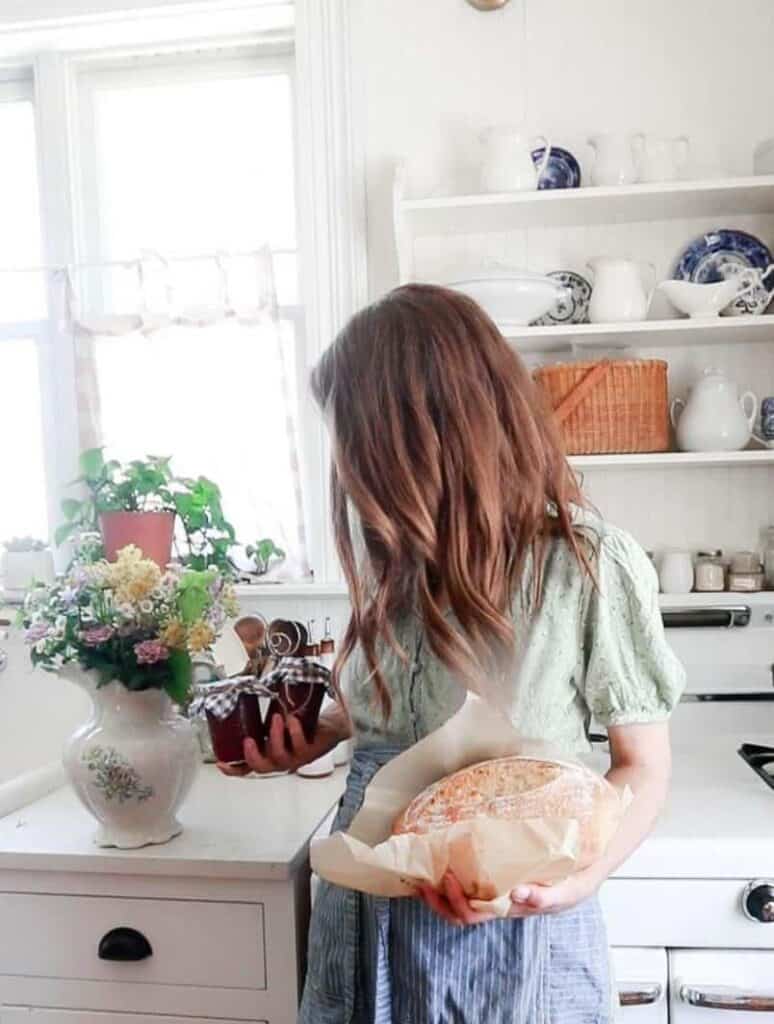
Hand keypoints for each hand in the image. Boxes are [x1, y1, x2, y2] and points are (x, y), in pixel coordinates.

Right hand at [217, 707, 347, 777]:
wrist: (329, 727)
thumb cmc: (301, 727)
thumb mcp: (278, 727)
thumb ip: (263, 724)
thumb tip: (244, 700)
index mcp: (270, 756)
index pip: (248, 768)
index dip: (234, 769)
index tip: (221, 763)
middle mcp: (281, 761)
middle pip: (261, 768)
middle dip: (252, 756)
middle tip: (248, 740)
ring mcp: (295, 758)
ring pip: (280, 756)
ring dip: (275, 736)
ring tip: (276, 717)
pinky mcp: (310, 752)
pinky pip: (299, 745)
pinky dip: (294, 731)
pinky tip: (293, 720)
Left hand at [417, 868, 602, 926]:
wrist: (592, 859)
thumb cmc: (579, 877)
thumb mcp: (570, 889)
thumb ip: (548, 897)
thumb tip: (518, 895)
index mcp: (514, 907)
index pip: (476, 913)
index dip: (455, 900)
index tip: (447, 875)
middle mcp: (502, 902)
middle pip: (461, 912)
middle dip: (438, 900)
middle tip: (423, 878)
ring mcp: (498, 890)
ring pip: (461, 901)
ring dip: (438, 893)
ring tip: (422, 875)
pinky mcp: (500, 874)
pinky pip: (471, 881)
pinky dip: (451, 878)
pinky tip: (440, 862)